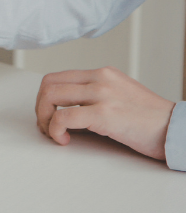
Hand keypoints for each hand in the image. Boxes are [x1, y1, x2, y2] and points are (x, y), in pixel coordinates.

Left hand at [35, 67, 175, 160]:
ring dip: (44, 119)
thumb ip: (95, 95)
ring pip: (51, 97)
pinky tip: (64, 140)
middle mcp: (100, 78)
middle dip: (40, 108)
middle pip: (49, 85)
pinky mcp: (104, 114)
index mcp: (103, 73)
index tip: (47, 114)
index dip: (44, 98)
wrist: (176, 130)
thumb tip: (65, 108)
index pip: (57, 77)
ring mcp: (102, 94)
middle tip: (46, 126)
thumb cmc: (149, 120)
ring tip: (54, 134)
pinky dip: (55, 130)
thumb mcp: (119, 95)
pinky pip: (64, 118)